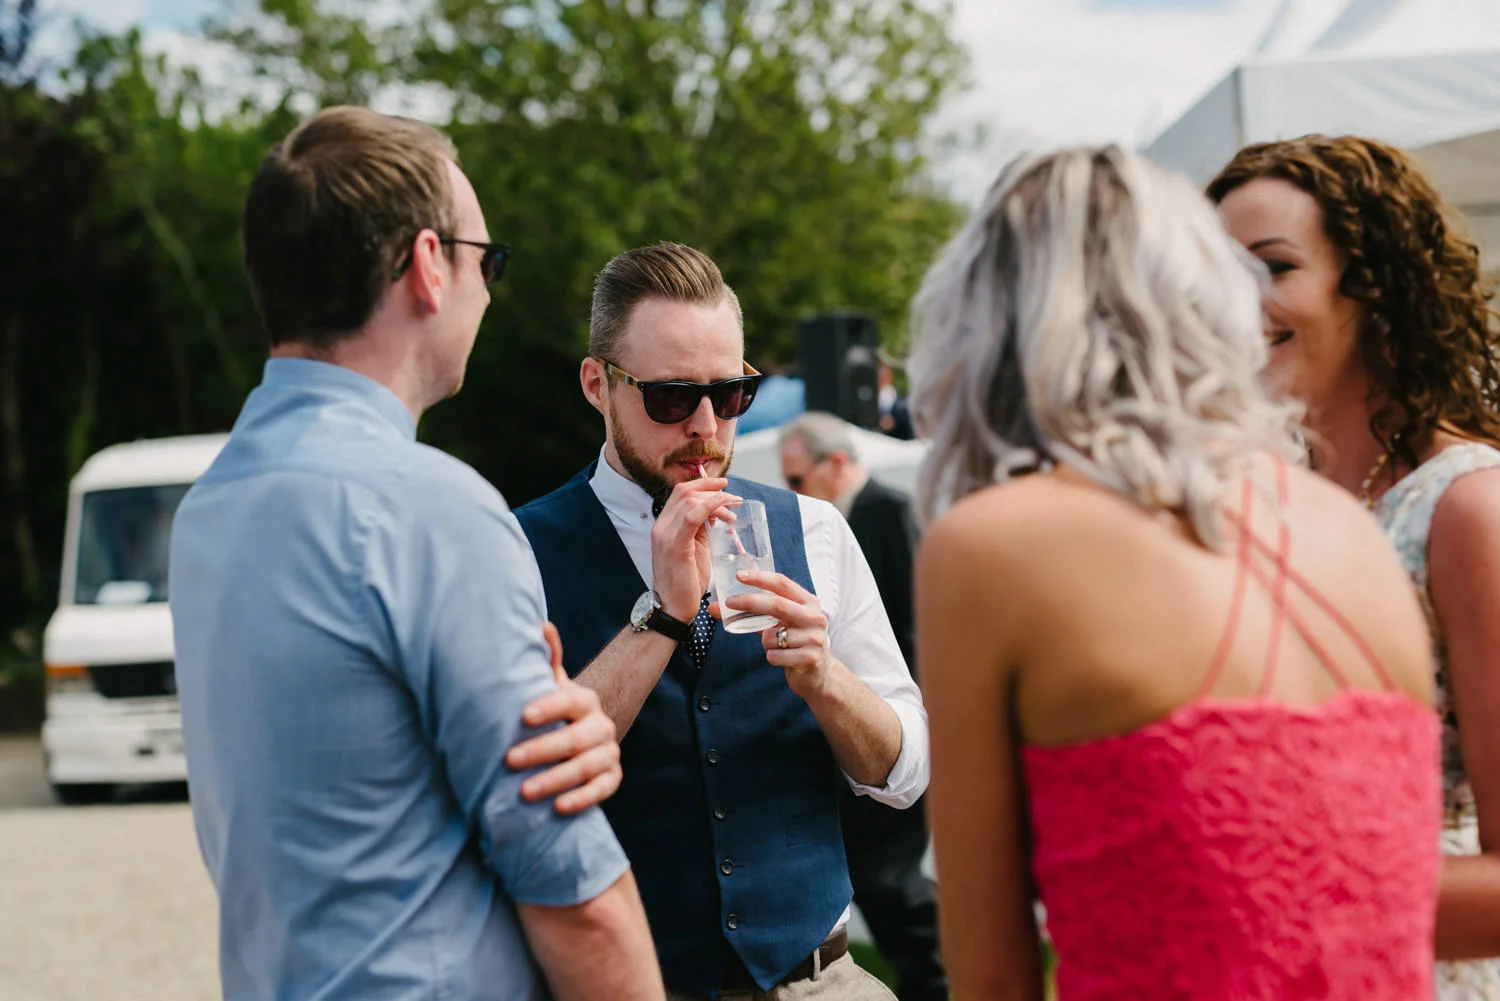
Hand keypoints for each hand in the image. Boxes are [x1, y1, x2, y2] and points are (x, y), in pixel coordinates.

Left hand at [506, 622, 622, 814]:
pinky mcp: (613, 778)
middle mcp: (601, 725)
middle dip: (542, 750)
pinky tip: (557, 809)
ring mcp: (609, 752)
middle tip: (509, 760)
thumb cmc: (553, 714)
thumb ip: (546, 662)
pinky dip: (581, 800)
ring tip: (524, 792)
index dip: (549, 708)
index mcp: (585, 700)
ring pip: (586, 767)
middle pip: (575, 739)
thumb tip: (541, 625)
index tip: (523, 716)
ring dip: (555, 780)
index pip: (570, 701)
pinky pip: (602, 791)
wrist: (577, 743)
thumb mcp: (550, 689)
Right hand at [650, 477, 737, 619]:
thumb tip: (715, 512)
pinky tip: (724, 509)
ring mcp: (665, 535)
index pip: (680, 492)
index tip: (723, 485)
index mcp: (664, 526)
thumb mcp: (694, 548)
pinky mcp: (675, 546)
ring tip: (732, 511)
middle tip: (733, 499)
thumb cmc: (686, 582)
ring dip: (716, 500)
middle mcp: (661, 527)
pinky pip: (693, 517)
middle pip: (685, 492)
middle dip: (712, 490)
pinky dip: (710, 507)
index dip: (702, 483)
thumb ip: (700, 529)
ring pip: (690, 501)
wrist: (673, 608)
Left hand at [720, 570, 834, 697]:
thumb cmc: (794, 642)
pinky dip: (771, 657)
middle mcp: (815, 617)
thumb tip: (715, 608)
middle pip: (777, 604)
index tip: (739, 575)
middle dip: (750, 602)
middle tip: (729, 602)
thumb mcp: (779, 623)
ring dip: (764, 641)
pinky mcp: (810, 659)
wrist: (819, 674)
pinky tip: (782, 658)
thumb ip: (752, 614)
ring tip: (777, 646)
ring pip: (771, 636)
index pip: (782, 584)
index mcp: (808, 602)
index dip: (760, 578)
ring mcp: (814, 638)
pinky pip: (775, 655)